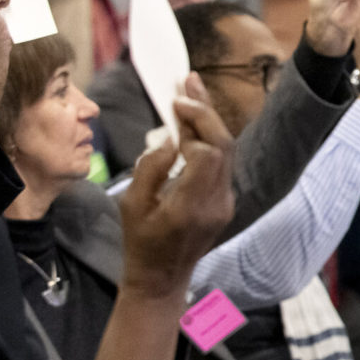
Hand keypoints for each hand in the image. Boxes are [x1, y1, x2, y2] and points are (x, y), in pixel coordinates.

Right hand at [118, 75, 234, 300]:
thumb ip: (150, 169)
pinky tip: (195, 121)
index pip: (209, 154)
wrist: (162, 278)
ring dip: (210, 120)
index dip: (197, 127)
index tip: (175, 108)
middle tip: (188, 80)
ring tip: (192, 90)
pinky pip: (223, 161)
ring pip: (227, 151)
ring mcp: (226, 202)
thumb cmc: (140, 242)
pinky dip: (210, 138)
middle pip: (224, 145)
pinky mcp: (226, 200)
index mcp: (192, 206)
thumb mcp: (131, 205)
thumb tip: (171, 140)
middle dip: (207, 111)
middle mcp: (217, 202)